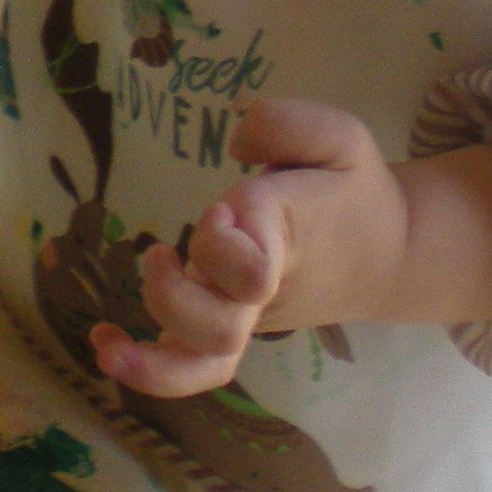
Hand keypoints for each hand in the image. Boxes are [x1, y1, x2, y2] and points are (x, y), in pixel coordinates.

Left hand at [92, 99, 408, 398]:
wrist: (388, 256)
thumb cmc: (353, 190)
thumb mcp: (340, 135)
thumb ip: (285, 122)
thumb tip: (236, 143)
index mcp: (286, 238)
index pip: (250, 267)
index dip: (221, 243)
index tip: (221, 206)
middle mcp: (264, 288)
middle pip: (220, 329)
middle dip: (177, 297)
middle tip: (165, 251)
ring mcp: (249, 317)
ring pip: (206, 360)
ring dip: (153, 344)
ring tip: (114, 317)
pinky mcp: (235, 329)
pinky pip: (193, 367)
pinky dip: (147, 368)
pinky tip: (104, 345)